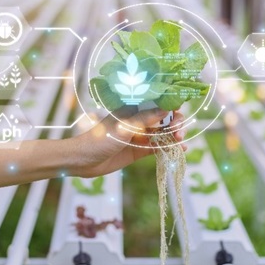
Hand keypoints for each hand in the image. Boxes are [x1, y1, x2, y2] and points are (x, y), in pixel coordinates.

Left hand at [69, 107, 186, 176]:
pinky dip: (169, 148)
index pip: (156, 102)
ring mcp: (140, 136)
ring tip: (181, 142)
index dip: (170, 104)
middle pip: (163, 118)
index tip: (180, 108)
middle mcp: (138, 121)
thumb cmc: (100, 139)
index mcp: (133, 109)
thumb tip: (166, 110)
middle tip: (178, 131)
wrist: (84, 161)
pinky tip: (180, 150)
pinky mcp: (139, 151)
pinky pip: (158, 148)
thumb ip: (145, 120)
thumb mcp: (124, 127)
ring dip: (174, 136)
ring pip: (163, 134)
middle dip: (174, 123)